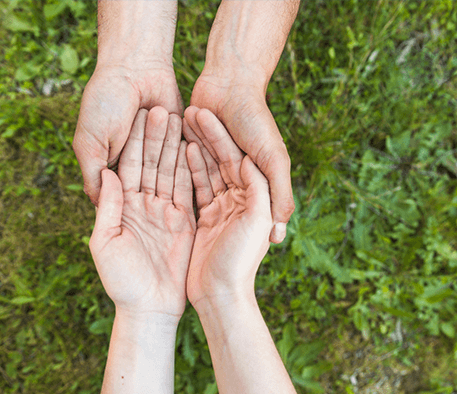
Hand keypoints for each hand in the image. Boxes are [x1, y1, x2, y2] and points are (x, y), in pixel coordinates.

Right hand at [73, 62, 182, 205]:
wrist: (136, 67)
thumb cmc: (106, 103)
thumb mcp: (90, 143)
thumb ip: (93, 175)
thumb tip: (99, 207)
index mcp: (113, 166)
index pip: (124, 196)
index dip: (132, 207)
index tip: (142, 221)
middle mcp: (138, 163)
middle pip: (149, 186)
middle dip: (156, 191)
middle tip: (166, 206)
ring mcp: (160, 152)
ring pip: (168, 172)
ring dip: (170, 169)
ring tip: (175, 169)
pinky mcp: (179, 140)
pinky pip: (186, 157)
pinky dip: (189, 161)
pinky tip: (192, 166)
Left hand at [89, 107, 193, 319]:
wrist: (151, 309)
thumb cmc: (123, 282)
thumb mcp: (105, 242)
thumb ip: (108, 207)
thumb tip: (108, 173)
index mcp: (124, 207)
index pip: (129, 166)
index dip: (135, 141)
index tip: (142, 113)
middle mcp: (147, 205)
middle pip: (152, 164)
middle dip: (157, 137)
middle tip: (163, 107)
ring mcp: (168, 213)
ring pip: (172, 173)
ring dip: (176, 147)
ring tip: (183, 120)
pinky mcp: (187, 222)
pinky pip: (190, 191)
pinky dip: (193, 170)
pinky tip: (196, 148)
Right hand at [184, 108, 272, 307]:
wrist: (221, 296)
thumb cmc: (241, 260)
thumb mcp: (256, 220)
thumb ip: (261, 188)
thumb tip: (249, 159)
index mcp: (254, 198)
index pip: (236, 159)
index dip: (220, 136)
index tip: (203, 112)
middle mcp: (240, 200)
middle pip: (221, 161)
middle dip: (206, 137)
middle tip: (189, 110)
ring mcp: (222, 208)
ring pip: (208, 171)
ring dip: (195, 148)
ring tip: (180, 124)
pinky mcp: (207, 219)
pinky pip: (197, 189)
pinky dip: (189, 170)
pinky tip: (179, 152)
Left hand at [189, 75, 293, 243]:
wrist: (230, 81)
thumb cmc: (255, 120)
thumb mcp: (273, 159)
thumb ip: (280, 194)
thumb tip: (279, 236)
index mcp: (261, 185)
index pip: (247, 217)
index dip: (232, 232)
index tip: (219, 249)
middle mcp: (242, 179)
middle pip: (224, 203)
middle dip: (210, 212)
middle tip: (196, 229)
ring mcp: (220, 167)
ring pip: (207, 186)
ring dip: (199, 191)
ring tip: (187, 201)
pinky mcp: (201, 154)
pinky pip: (192, 171)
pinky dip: (186, 171)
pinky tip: (176, 186)